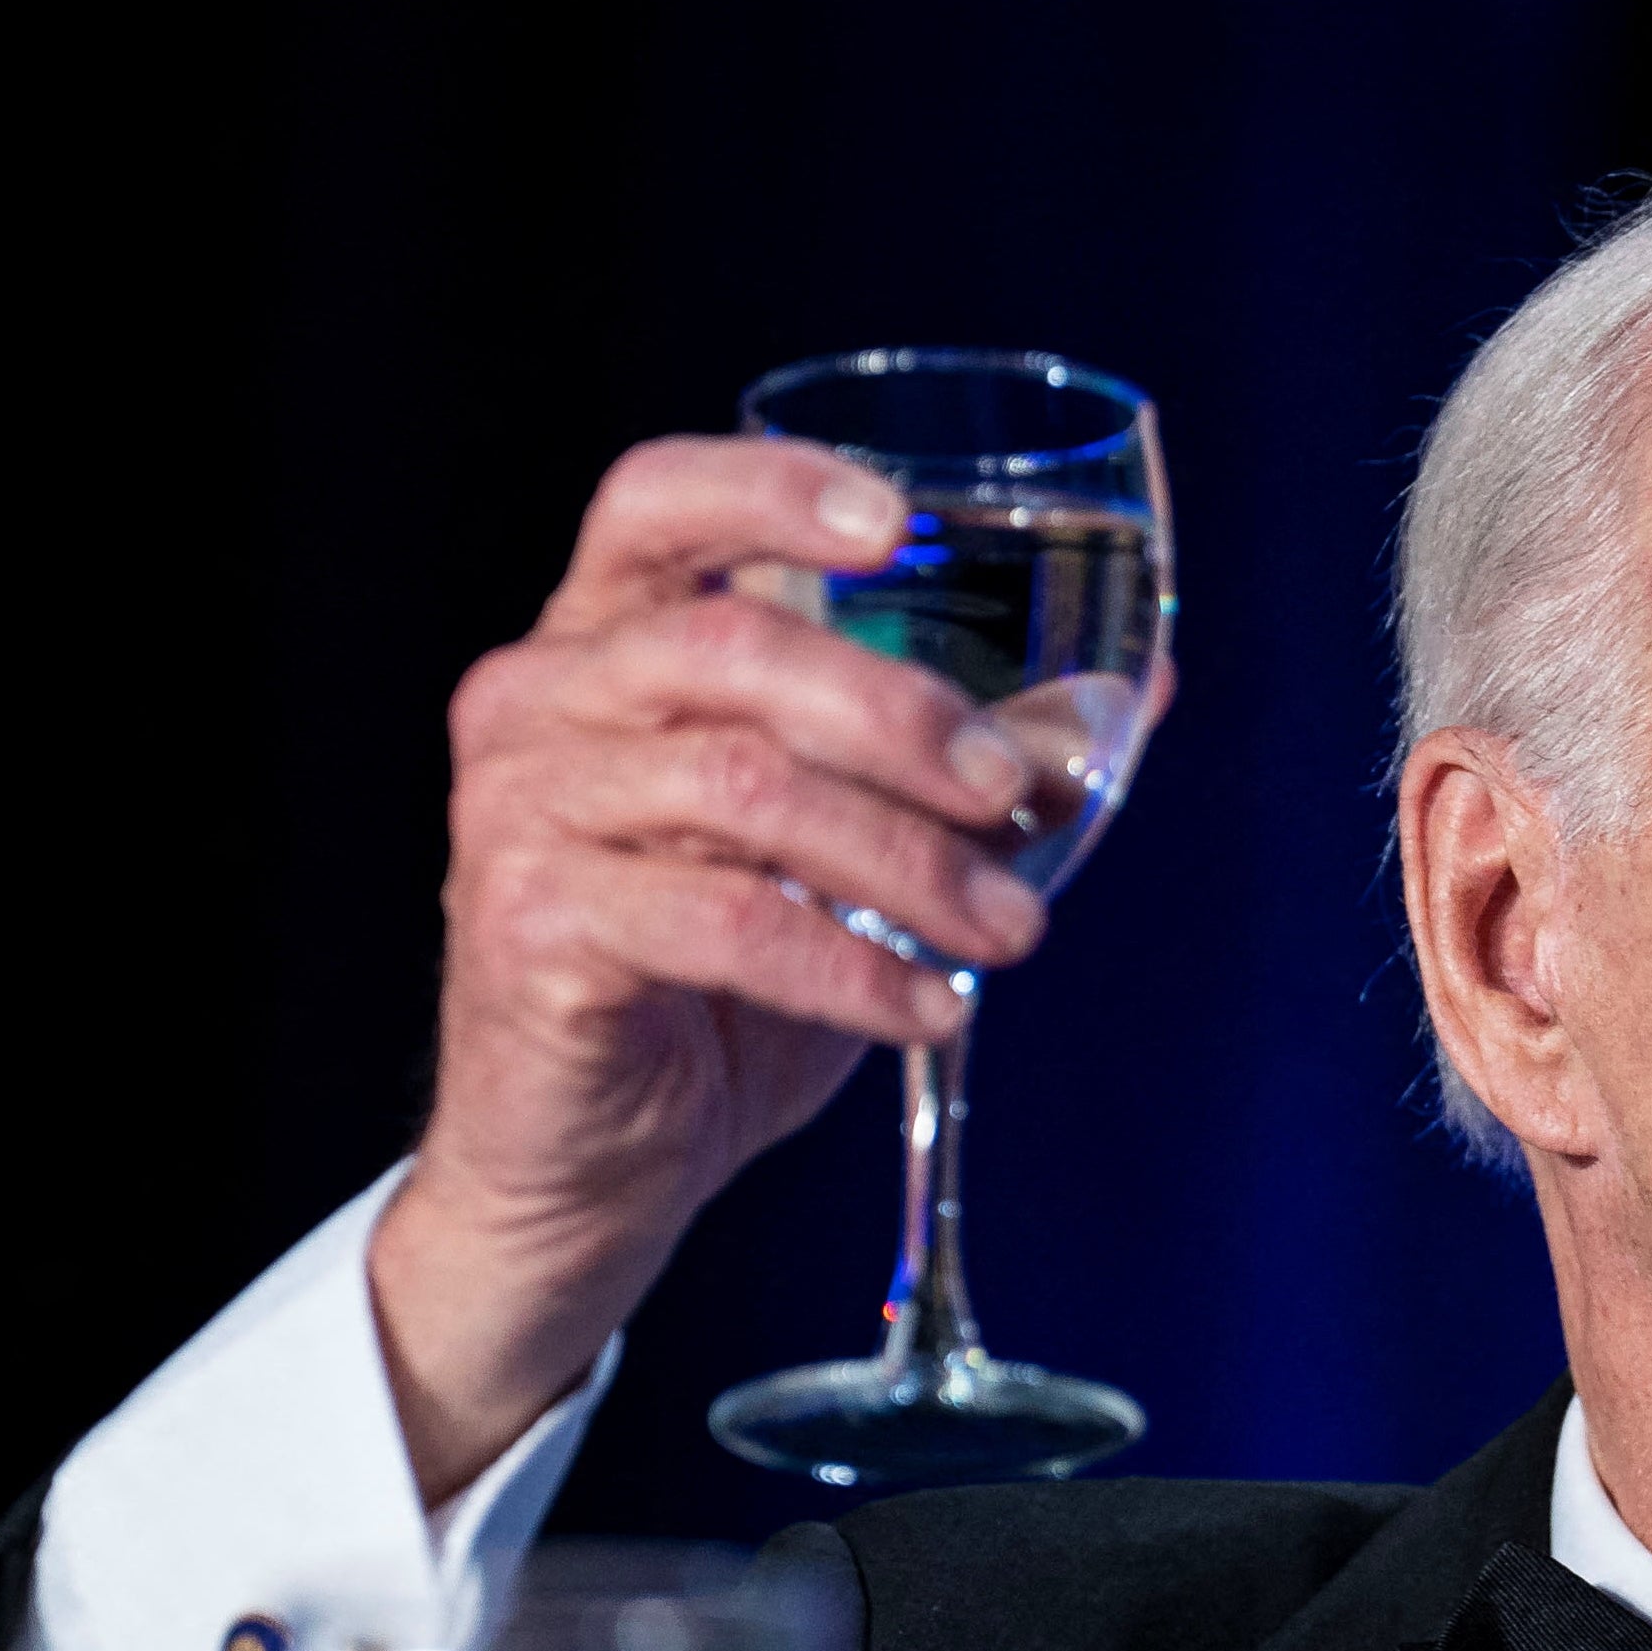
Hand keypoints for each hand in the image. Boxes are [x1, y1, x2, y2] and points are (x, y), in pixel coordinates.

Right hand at [368, 439, 1058, 1502]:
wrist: (593, 1163)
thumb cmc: (723, 983)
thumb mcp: (853, 849)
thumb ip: (968, 763)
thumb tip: (1131, 692)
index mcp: (608, 640)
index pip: (657, 502)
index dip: (771, 487)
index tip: (897, 522)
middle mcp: (541, 699)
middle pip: (735, 647)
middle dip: (906, 715)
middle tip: (1022, 794)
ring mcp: (520, 810)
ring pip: (744, 789)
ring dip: (909, 861)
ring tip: (1009, 934)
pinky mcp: (531, 927)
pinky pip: (725, 921)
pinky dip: (853, 967)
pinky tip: (930, 1009)